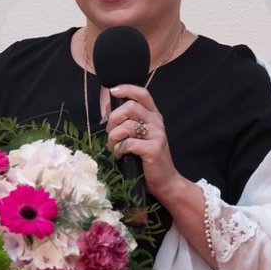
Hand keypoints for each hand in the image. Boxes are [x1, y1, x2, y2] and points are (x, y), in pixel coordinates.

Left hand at [105, 84, 184, 200]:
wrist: (164, 180)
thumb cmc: (146, 157)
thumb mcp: (138, 135)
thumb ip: (127, 121)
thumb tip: (107, 108)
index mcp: (153, 115)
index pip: (142, 94)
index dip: (127, 89)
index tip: (113, 91)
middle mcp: (157, 122)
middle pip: (130, 107)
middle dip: (113, 119)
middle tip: (110, 132)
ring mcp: (157, 135)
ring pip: (127, 126)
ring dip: (113, 137)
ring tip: (113, 146)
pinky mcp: (153, 149)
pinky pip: (129, 143)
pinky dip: (119, 149)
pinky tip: (119, 155)